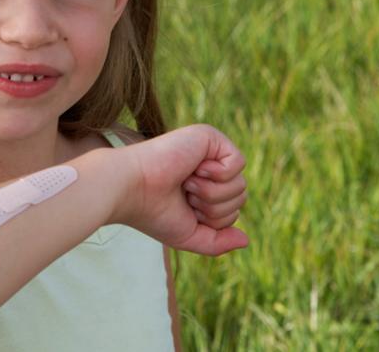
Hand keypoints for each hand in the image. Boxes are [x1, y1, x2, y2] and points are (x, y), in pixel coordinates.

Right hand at [114, 124, 248, 255]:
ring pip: (241, 183)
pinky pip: (238, 163)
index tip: (185, 208)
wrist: (131, 189)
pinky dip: (218, 174)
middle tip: (185, 195)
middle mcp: (208, 167)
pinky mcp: (209, 136)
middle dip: (215, 207)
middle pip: (241, 196)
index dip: (214, 219)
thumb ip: (218, 242)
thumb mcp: (189, 236)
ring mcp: (209, 150)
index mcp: (203, 187)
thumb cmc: (153, 213)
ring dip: (212, 193)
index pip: (234, 209)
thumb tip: (246, 240)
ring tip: (186, 182)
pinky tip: (194, 169)